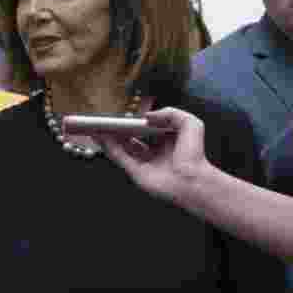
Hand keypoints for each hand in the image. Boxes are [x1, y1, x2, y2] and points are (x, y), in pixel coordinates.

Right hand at [97, 107, 211, 204]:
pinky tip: (102, 137)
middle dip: (118, 131)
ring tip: (97, 126)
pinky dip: (110, 148)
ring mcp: (145, 164)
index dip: (135, 123)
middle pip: (131, 140)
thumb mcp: (189, 123)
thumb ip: (170, 112)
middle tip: (106, 121)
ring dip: (109, 138)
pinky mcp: (137, 174)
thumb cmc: (195, 154)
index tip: (124, 115)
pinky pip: (120, 158)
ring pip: (123, 149)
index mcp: (167, 142)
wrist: (194, 179)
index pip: (146, 130)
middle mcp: (154, 153)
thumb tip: (147, 116)